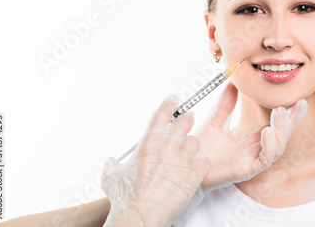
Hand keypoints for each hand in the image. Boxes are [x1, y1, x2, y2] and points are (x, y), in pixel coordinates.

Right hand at [101, 96, 210, 226]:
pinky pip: (204, 161)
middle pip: (184, 122)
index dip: (170, 104)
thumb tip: (109, 162)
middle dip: (187, 119)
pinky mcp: (195, 173)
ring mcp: (183, 158)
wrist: (142, 215)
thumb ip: (111, 165)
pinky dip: (201, 165)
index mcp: (149, 142)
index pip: (162, 114)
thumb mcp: (111, 177)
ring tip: (189, 153)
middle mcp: (168, 146)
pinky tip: (197, 170)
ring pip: (195, 142)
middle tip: (188, 119)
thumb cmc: (126, 198)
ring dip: (192, 147)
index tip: (174, 100)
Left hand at [196, 81, 307, 191]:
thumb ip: (224, 105)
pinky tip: (267, 132)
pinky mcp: (244, 172)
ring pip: (277, 148)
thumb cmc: (199, 151)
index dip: (287, 114)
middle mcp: (253, 151)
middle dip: (293, 121)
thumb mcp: (213, 122)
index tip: (297, 99)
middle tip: (301, 103)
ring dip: (282, 130)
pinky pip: (263, 161)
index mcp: (249, 140)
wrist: (184, 168)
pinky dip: (269, 147)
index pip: (275, 126)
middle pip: (282, 136)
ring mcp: (250, 162)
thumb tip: (232, 83)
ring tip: (280, 113)